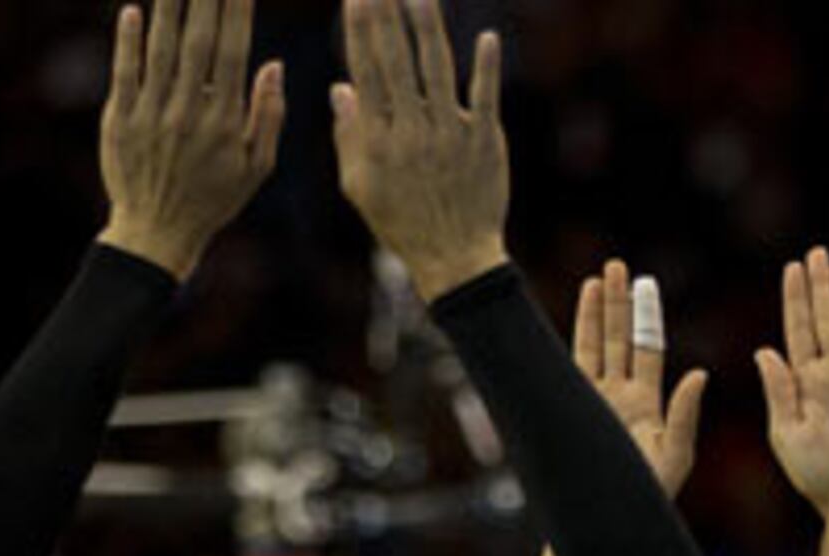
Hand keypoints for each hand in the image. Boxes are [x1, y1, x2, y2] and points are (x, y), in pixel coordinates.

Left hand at [96, 0, 285, 279]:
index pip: (234, 51)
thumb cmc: (212, 200)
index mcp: (225, 121)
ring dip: (169, 7)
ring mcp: (152, 114)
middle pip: (199, 40)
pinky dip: (128, 41)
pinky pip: (125, 72)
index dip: (237, 12)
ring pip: (162, 49)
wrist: (156, 234)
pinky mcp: (120, 120)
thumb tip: (273, 65)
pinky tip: (132, 11)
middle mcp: (188, 112)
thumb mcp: (256, 168)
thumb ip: (268, 116)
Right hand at [332, 0, 509, 298]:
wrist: (453, 257)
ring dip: (427, 27)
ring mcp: (450, 132)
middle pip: (396, 60)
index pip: (366, 70)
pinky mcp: (484, 139)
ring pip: (437, 68)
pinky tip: (487, 36)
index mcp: (378, 137)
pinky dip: (486, 67)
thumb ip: (349, 135)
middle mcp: (412, 129)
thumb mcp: (360, 186)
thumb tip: (341, 87)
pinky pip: (484, 96)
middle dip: (386, 16)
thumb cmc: (401, 222)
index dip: (360, 31)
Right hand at [571, 260, 705, 496]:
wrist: (610, 521)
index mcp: (647, 404)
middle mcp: (618, 397)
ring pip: (594, 347)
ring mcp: (593, 403)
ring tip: (596, 278)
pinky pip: (571, 367)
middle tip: (616, 266)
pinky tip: (575, 311)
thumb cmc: (648, 496)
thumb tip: (700, 374)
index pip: (646, 349)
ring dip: (595, 313)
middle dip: (617, 303)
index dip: (644, 316)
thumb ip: (686, 414)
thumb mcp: (676, 454)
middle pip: (618, 339)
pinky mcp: (574, 411)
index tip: (642, 284)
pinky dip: (574, 338)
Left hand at [757, 248, 828, 512]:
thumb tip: (763, 352)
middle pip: (826, 319)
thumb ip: (779, 393)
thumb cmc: (816, 477)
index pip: (798, 330)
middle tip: (818, 253)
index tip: (792, 267)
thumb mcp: (787, 436)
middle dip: (822, 286)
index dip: (795, 298)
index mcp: (806, 382)